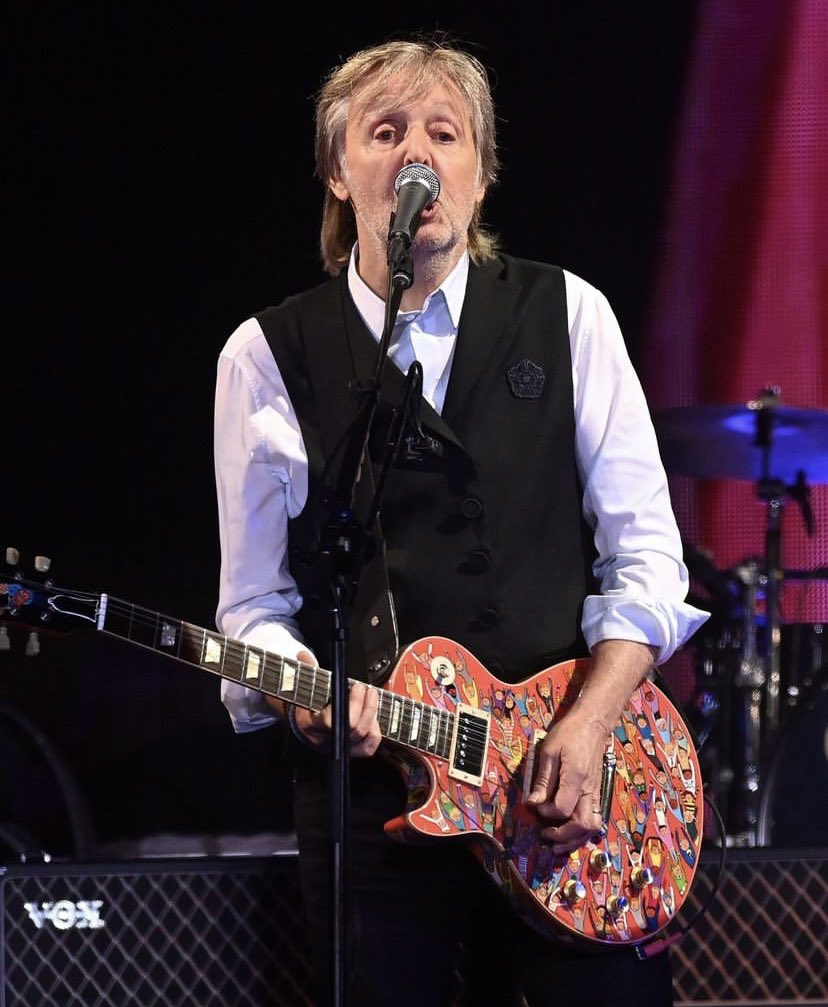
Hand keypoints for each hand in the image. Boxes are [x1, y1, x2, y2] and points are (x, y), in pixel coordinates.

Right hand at [266, 652, 382, 757]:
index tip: (355, 686)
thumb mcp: (303, 685)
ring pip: (361, 734)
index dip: (347, 705)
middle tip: (364, 688)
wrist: (305, 725)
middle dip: (363, 705)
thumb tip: (303, 655)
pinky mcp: (350, 751)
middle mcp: (323, 739)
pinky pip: (368, 748)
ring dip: (371, 712)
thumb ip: (306, 670)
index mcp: (309, 724)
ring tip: (372, 695)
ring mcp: (338, 746)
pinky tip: (374, 715)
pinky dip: (375, 731)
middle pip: (351, 728)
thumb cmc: (306, 702)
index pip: (329, 720)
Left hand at [525, 708, 608, 853]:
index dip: (547, 812)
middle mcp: (589, 789)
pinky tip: (570, 830)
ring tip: (557, 843)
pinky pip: (594, 817)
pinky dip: (583, 830)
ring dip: (575, 839)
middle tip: (546, 835)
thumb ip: (542, 779)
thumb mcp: (549, 751)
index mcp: (576, 778)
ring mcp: (596, 791)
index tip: (537, 806)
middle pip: (582, 825)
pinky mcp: (596, 791)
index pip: (562, 808)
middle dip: (564, 837)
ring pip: (592, 826)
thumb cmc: (570, 733)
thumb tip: (533, 802)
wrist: (593, 723)